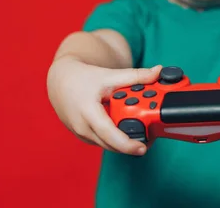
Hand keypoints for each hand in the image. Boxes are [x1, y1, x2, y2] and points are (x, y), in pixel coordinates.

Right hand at [47, 56, 161, 155]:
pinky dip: (116, 138)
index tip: (142, 148)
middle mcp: (82, 127)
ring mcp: (82, 134)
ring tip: (144, 132)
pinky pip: (103, 142)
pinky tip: (128, 129)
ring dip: (125, 141)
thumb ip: (136, 76)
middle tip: (152, 138)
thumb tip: (159, 71)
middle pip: (112, 144)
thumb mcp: (110, 75)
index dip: (126, 144)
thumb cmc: (83, 78)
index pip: (108, 134)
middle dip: (132, 144)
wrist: (61, 81)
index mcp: (87, 112)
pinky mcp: (84, 137)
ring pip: (108, 144)